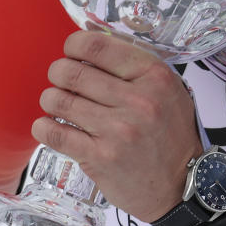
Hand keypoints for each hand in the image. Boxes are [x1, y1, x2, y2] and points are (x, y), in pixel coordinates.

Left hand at [31, 30, 202, 220]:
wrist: (182, 184)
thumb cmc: (172, 134)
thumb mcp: (168, 89)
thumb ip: (133, 65)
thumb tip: (91, 41)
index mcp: (154, 76)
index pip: (100, 47)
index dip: (74, 44)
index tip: (70, 50)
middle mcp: (138, 101)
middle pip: (73, 71)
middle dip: (58, 72)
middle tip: (59, 78)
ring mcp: (118, 130)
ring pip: (60, 100)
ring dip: (50, 98)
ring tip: (55, 102)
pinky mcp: (100, 157)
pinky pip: (55, 134)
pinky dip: (43, 127)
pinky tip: (46, 124)